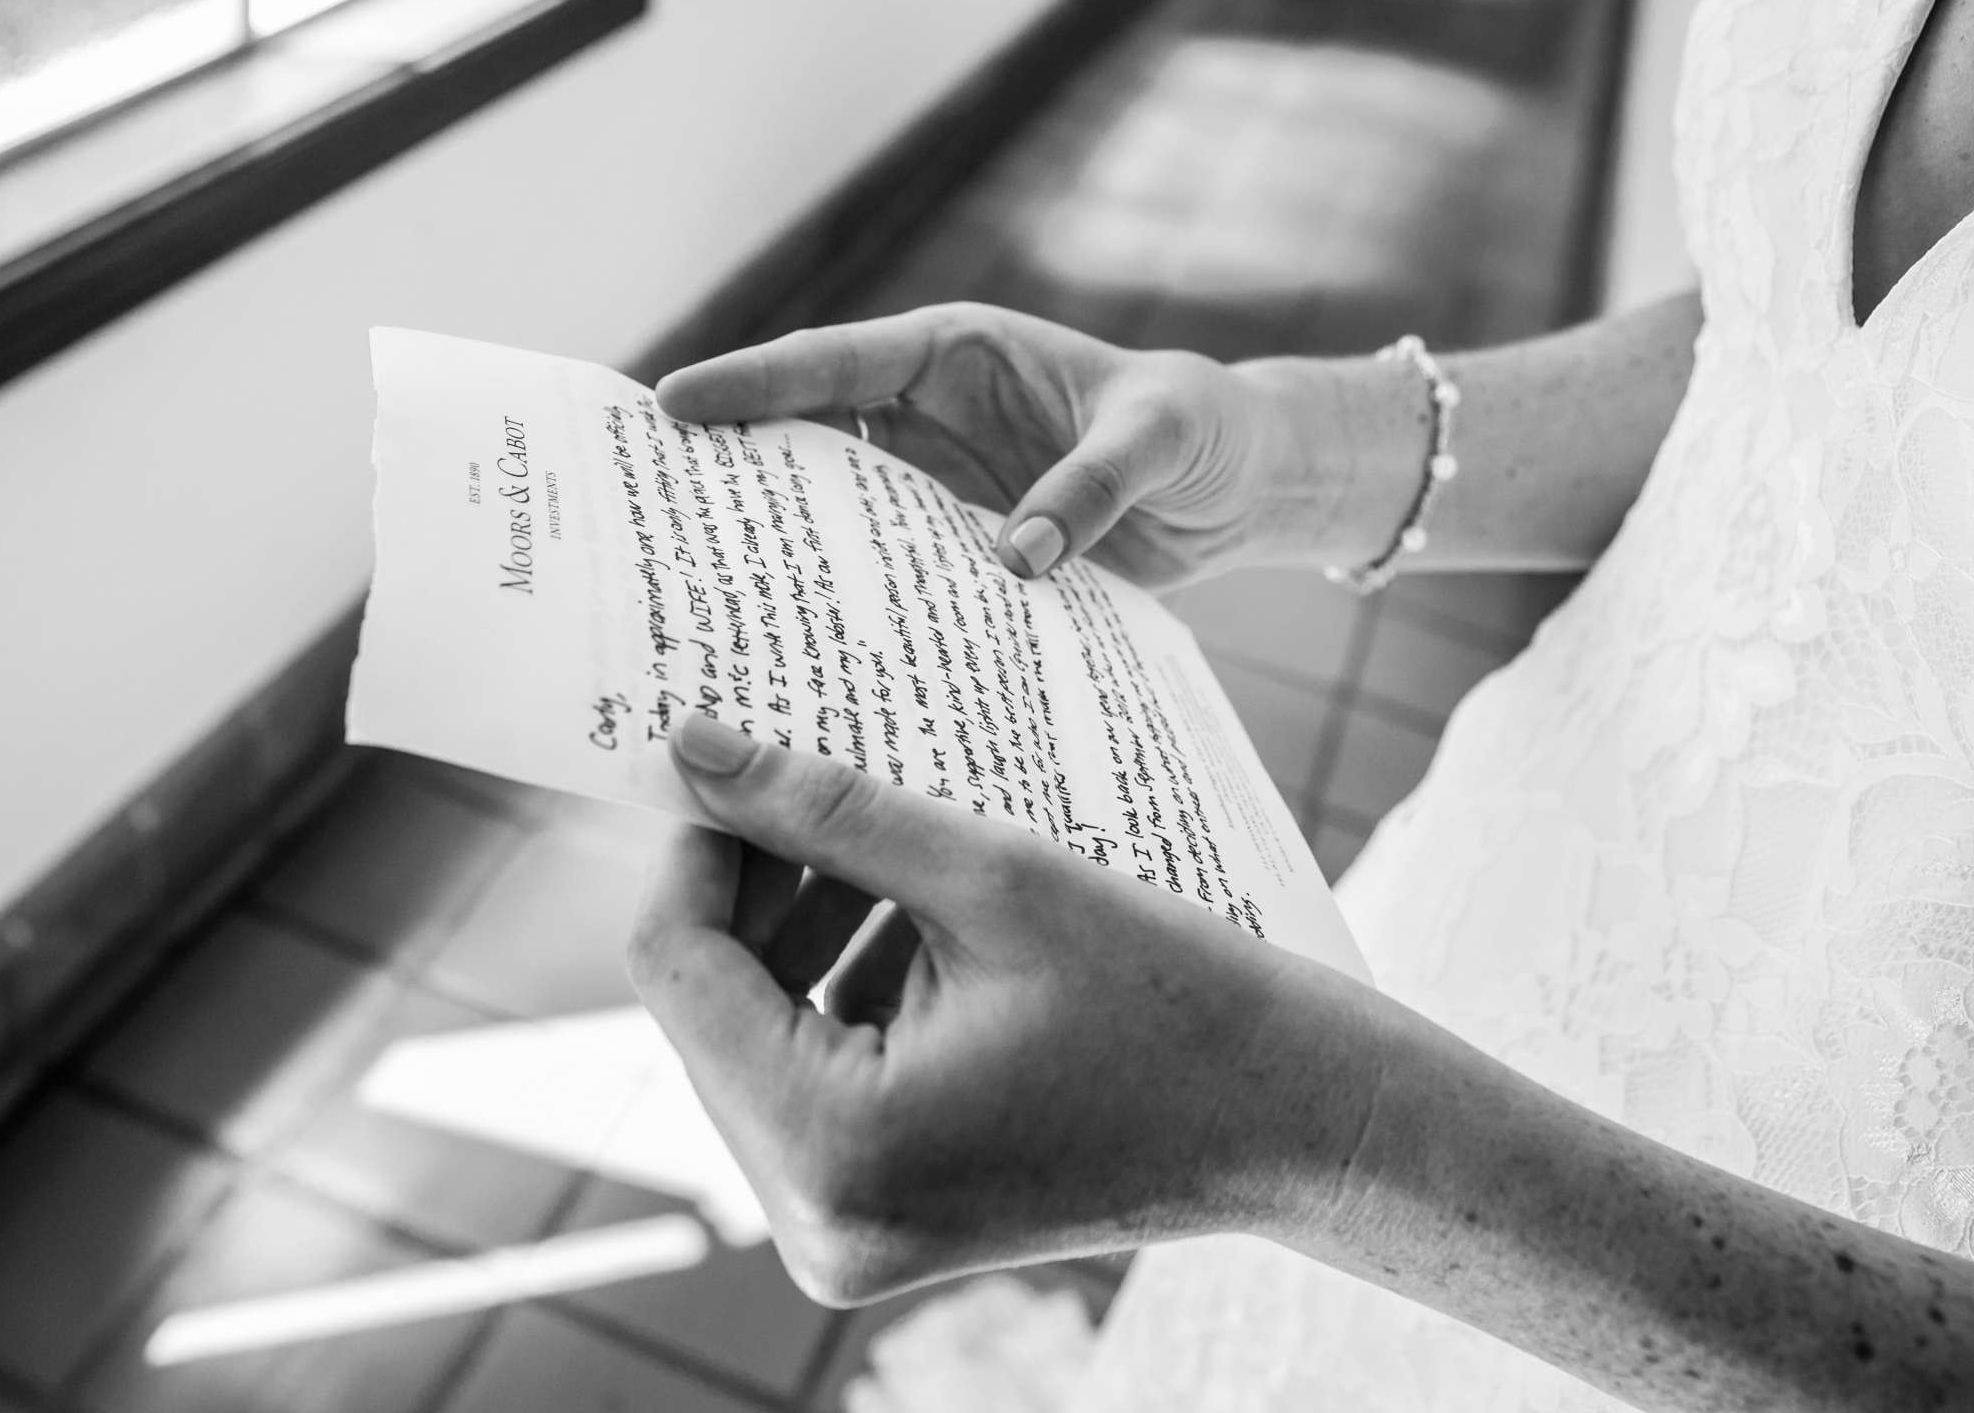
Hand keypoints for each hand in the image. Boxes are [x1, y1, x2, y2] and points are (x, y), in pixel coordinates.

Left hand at [625, 713, 1392, 1305]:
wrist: (1297, 1119)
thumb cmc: (1172, 1000)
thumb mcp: (991, 878)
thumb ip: (825, 810)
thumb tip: (692, 745)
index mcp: (833, 1150)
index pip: (675, 968)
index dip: (697, 845)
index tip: (738, 755)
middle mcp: (816, 1219)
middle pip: (707, 1006)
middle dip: (755, 885)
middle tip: (816, 776)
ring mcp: (843, 1229)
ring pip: (754, 1034)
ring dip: (804, 927)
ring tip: (888, 843)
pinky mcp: (876, 1215)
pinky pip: (810, 1076)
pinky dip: (844, 986)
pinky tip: (922, 919)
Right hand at [655, 303, 1397, 587]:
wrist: (1239, 485)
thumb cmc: (1200, 428)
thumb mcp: (1160, 439)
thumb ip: (1092, 486)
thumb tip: (1018, 555)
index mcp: (954, 354)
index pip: (833, 363)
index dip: (752, 382)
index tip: (675, 404)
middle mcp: (926, 418)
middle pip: (804, 438)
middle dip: (729, 467)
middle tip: (648, 511)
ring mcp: (934, 488)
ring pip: (832, 514)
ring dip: (778, 549)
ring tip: (700, 595)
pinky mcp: (957, 553)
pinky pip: (887, 575)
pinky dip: (848, 606)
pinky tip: (807, 653)